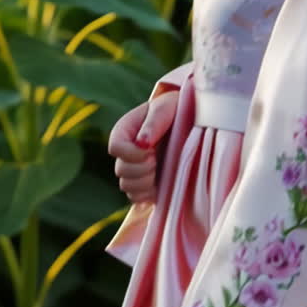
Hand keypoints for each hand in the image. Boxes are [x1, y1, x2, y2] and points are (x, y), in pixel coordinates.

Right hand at [107, 90, 178, 204]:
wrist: (191, 123)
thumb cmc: (176, 110)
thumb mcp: (166, 109)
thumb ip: (153, 124)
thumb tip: (142, 144)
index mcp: (124, 131)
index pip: (115, 148)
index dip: (132, 154)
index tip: (151, 150)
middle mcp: (125, 152)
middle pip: (121, 171)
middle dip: (142, 169)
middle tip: (158, 160)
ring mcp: (134, 170)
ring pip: (127, 187)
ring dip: (145, 183)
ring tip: (160, 171)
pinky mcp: (144, 185)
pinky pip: (136, 198)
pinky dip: (148, 195)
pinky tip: (161, 184)